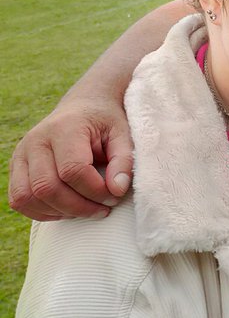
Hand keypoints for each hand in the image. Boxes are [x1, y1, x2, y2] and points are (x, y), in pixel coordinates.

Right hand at [8, 100, 132, 220]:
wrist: (84, 105)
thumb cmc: (105, 122)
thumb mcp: (123, 134)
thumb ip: (124, 161)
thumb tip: (117, 190)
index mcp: (64, 128)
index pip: (72, 170)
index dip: (95, 191)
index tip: (115, 196)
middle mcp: (36, 140)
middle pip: (47, 187)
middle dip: (79, 206)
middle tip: (103, 208)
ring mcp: (21, 154)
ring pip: (28, 197)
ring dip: (60, 211)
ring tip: (87, 209)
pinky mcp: (16, 166)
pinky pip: (19, 200)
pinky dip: (42, 211)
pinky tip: (67, 208)